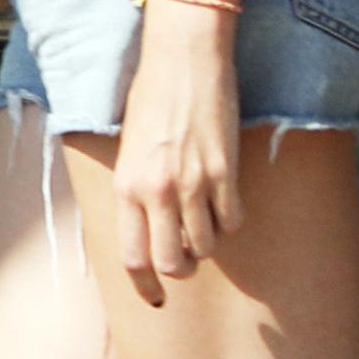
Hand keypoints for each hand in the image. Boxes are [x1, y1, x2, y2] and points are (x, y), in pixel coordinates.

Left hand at [111, 0, 244, 296]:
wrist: (183, 61)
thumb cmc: (151, 97)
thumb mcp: (128, 147)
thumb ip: (136, 187)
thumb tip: (146, 222)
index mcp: (126, 186)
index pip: (132, 256)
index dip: (144, 286)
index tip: (155, 298)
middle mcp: (156, 191)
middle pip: (172, 263)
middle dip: (181, 271)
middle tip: (187, 262)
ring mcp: (193, 183)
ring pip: (207, 245)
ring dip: (207, 245)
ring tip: (203, 224)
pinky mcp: (226, 172)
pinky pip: (233, 220)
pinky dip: (231, 222)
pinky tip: (225, 202)